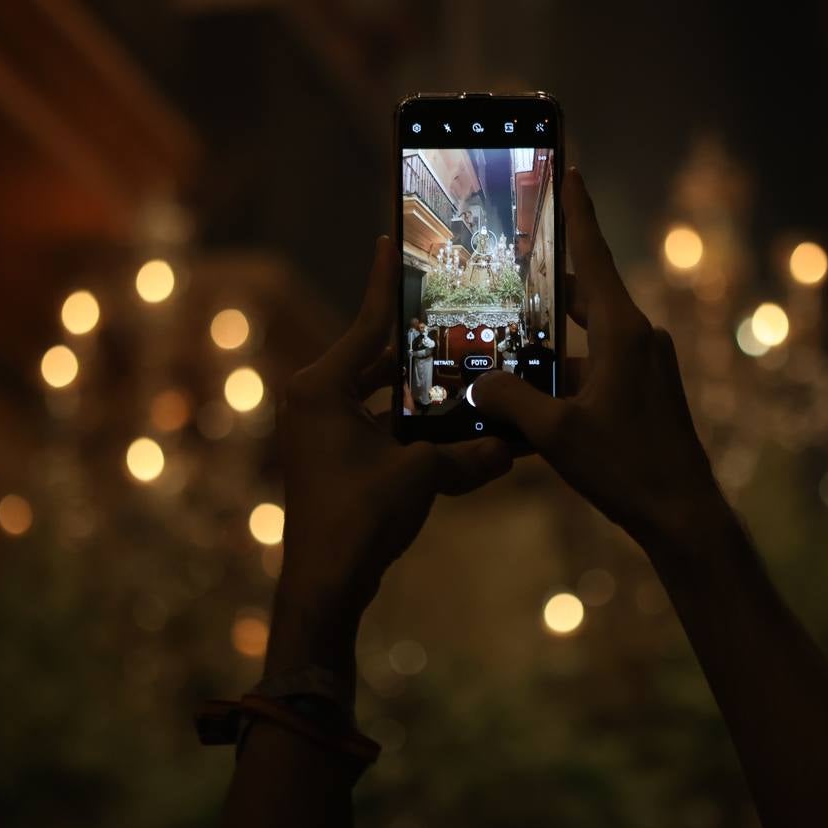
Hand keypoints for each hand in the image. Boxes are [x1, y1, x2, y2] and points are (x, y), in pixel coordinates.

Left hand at [266, 237, 511, 680]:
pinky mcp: (335, 458)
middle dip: (418, 343)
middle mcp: (316, 401)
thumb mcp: (418, 477)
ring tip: (466, 362)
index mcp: (322, 389)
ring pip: (379, 394)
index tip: (390, 242)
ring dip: (419, 387)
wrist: (324, 585)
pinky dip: (411, 422)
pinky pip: (378, 424)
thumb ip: (466, 456)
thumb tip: (511, 449)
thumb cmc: (357, 520)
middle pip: (376, 359)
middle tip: (456, 311)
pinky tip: (454, 419)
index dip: (384, 286)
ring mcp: (323, 431)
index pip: (364, 325)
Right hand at [474, 169, 728, 552]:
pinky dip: (565, 377)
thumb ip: (512, 402)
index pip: (595, 258)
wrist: (683, 514)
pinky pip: (597, 371)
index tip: (572, 172)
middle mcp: (639, 339)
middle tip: (509, 271)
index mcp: (624, 332)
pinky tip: (530, 402)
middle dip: (546, 288)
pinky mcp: (645, 394)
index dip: (579, 215)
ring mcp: (645, 367)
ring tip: (505, 344)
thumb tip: (479, 386)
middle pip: (585, 297)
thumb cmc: (627, 467)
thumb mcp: (557, 433)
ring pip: (587, 340)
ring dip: (550, 343)